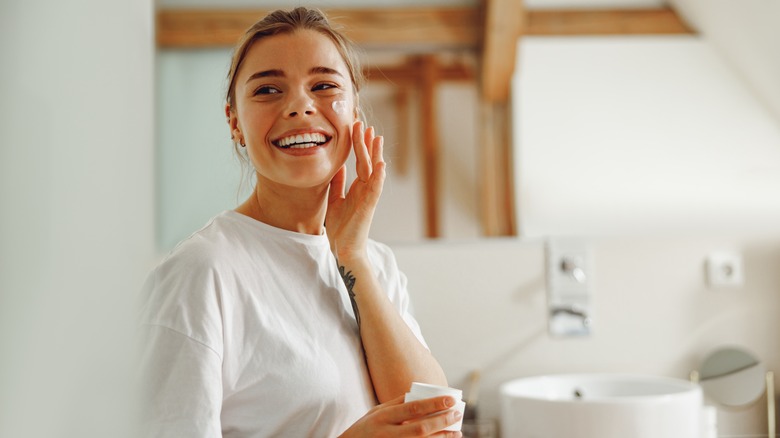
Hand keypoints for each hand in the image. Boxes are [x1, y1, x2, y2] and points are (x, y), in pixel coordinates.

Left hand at [326, 120, 384, 259]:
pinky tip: (381, 164)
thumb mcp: (335, 199)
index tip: (358, 128)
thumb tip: (337, 166)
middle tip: (365, 125)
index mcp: (357, 187)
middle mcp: (365, 189)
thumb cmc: (341, 227)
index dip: (359, 145)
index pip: (359, 162)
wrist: (343, 249)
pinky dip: (379, 176)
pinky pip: (375, 189)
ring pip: (373, 171)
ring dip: (375, 154)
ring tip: (377, 137)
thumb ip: (337, 183)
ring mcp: (368, 197)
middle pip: (367, 162)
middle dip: (366, 143)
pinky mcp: (369, 207)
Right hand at [339, 395, 462, 437]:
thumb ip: (396, 403)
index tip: (451, 400)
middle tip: (457, 414)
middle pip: (420, 428)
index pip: (413, 408)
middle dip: (442, 421)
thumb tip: (419, 392)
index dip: (434, 404)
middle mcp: (387, 433)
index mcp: (383, 416)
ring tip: (457, 432)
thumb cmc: (365, 429)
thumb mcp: (376, 412)